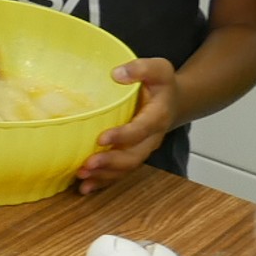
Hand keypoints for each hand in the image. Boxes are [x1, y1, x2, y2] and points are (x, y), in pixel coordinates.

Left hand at [76, 59, 176, 192]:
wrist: (172, 102)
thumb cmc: (161, 85)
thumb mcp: (158, 69)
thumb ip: (140, 69)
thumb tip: (117, 73)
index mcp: (158, 116)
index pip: (142, 129)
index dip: (123, 136)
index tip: (102, 138)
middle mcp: (152, 137)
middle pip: (134, 156)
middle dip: (110, 162)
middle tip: (87, 164)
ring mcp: (143, 149)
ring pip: (126, 168)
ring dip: (104, 175)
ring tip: (82, 176)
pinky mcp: (134, 155)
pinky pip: (120, 173)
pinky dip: (103, 182)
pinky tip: (85, 187)